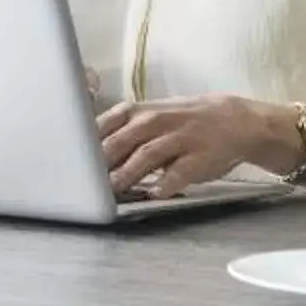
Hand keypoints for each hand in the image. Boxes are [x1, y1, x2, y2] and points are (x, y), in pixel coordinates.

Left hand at [97, 94, 301, 196]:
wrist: (237, 121)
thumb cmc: (184, 122)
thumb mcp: (151, 116)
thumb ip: (121, 131)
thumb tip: (87, 155)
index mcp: (139, 112)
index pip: (104, 124)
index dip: (85, 143)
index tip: (68, 160)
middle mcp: (157, 121)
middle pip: (120, 141)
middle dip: (101, 162)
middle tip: (84, 182)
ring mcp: (179, 138)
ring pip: (146, 154)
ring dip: (127, 173)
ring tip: (112, 191)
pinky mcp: (199, 157)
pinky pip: (180, 171)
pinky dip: (166, 183)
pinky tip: (155, 193)